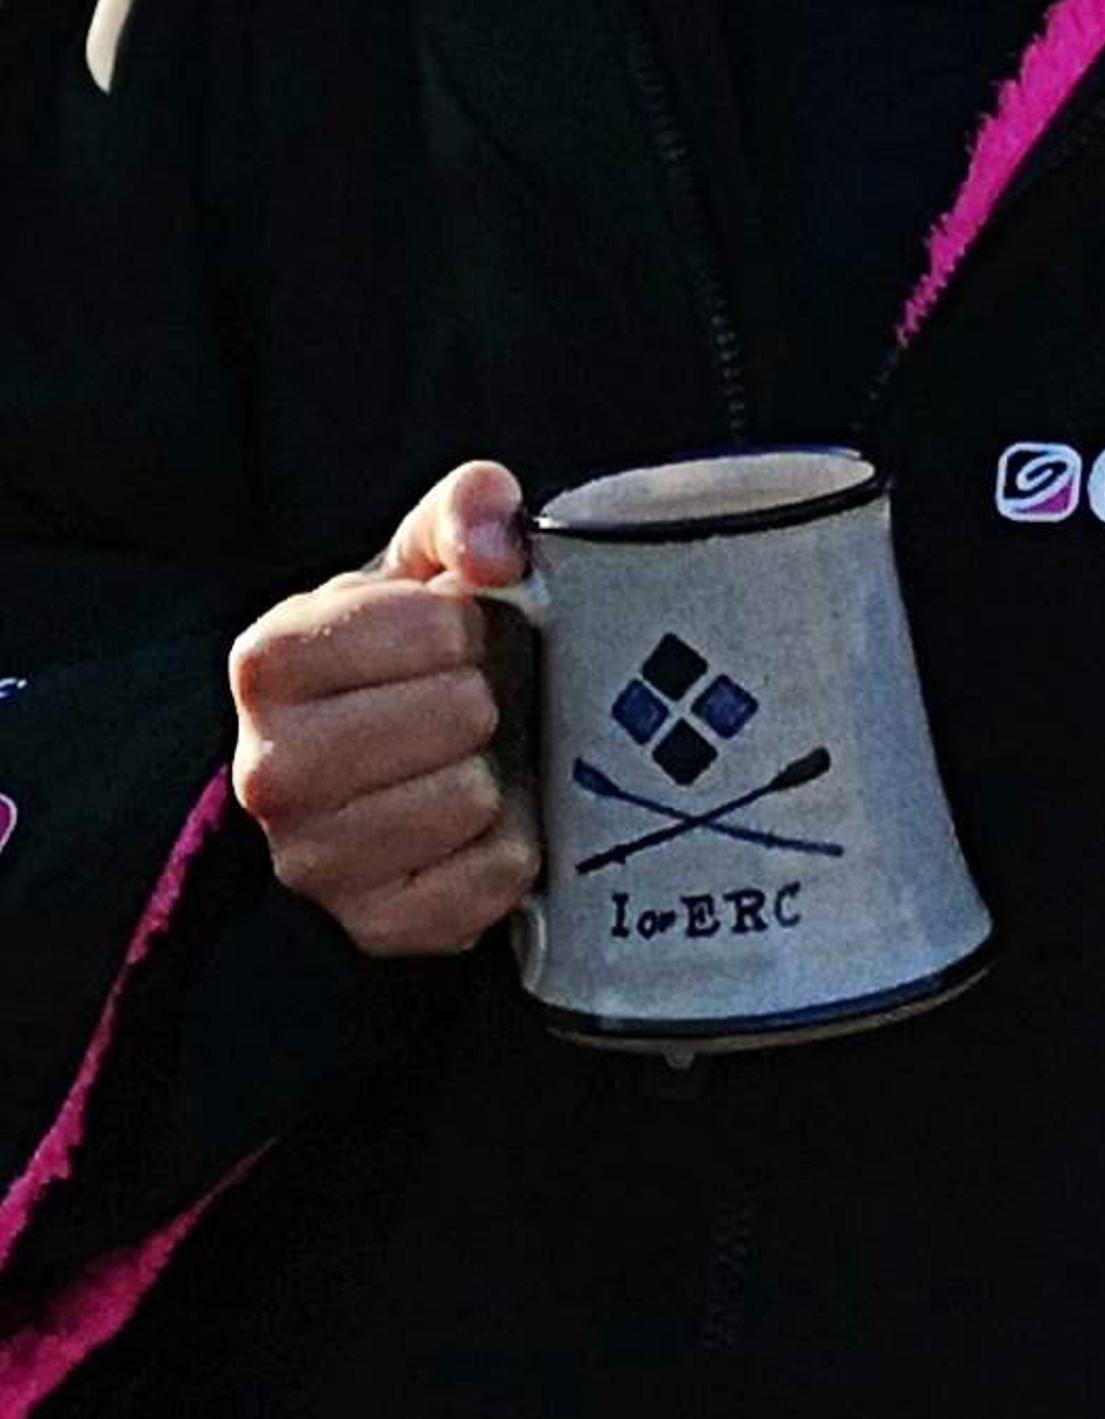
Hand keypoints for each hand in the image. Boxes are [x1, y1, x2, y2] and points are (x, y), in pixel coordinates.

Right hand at [227, 462, 539, 957]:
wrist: (425, 745)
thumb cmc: (425, 641)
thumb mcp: (439, 550)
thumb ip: (469, 507)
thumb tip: (497, 548)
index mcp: (269, 661)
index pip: (413, 630)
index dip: (460, 623)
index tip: (457, 632)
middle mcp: (267, 769)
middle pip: (452, 718)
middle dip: (485, 697)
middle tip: (472, 700)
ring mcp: (312, 859)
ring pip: (467, 801)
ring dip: (498, 771)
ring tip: (473, 758)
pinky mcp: (372, 924)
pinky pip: (483, 884)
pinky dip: (511, 850)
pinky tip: (487, 823)